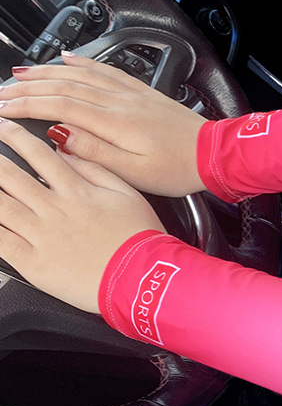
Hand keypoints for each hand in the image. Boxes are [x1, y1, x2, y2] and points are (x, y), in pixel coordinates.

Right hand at [0, 53, 206, 196]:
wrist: (214, 153)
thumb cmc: (179, 168)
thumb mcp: (134, 172)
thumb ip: (94, 153)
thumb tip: (60, 135)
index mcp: (114, 122)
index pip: (57, 105)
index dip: (24, 105)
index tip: (1, 108)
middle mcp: (120, 101)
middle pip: (63, 85)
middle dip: (27, 88)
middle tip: (1, 93)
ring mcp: (131, 93)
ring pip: (80, 74)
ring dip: (46, 72)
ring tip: (20, 75)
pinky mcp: (142, 93)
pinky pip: (105, 69)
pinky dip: (81, 62)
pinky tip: (67, 59)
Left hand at [0, 119, 165, 312]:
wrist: (143, 278)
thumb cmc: (141, 240)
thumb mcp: (128, 195)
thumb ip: (97, 170)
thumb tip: (69, 153)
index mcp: (77, 192)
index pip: (39, 155)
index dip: (16, 137)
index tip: (3, 127)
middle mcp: (55, 209)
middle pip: (10, 176)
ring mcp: (41, 236)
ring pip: (0, 205)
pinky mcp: (34, 263)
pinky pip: (0, 241)